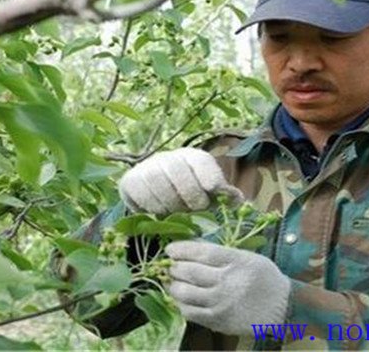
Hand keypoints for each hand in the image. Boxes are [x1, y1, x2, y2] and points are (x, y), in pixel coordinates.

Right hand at [118, 148, 242, 214]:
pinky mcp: (130, 181)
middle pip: (177, 171)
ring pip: (158, 183)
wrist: (156, 189)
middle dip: (189, 194)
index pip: (200, 162)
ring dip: (170, 203)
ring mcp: (147, 168)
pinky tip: (160, 210)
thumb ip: (224, 195)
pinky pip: (140, 194)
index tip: (213, 188)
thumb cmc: (190, 192)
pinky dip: (152, 206)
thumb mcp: (209, 191)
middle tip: (196, 207)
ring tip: (177, 211)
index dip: (208, 175)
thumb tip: (238, 200)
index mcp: (192, 157)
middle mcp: (168, 157)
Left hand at [164, 241, 289, 334]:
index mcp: (236, 262)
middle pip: (190, 272)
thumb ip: (222, 253)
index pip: (202, 252)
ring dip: (174, 286)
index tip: (170, 249)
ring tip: (173, 282)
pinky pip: (190, 312)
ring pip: (185, 293)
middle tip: (170, 266)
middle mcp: (228, 282)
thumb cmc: (264, 278)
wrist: (282, 307)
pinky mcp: (218, 321)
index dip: (182, 249)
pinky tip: (182, 299)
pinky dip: (181, 304)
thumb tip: (192, 246)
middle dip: (174, 267)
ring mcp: (222, 303)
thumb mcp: (247, 257)